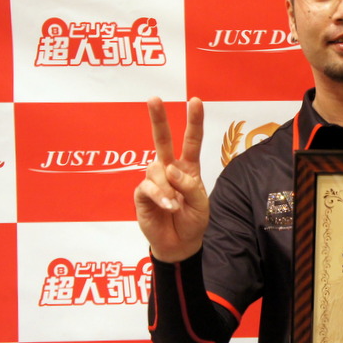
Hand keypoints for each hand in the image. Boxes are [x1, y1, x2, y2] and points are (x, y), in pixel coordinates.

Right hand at [134, 97, 208, 262]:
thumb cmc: (192, 221)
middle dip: (158, 118)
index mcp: (188, 168)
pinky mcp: (142, 194)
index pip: (191, 141)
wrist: (179, 244)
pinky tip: (168, 207)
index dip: (194, 121)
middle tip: (154, 98)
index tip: (195, 100)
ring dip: (168, 188)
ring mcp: (154, 180)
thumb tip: (169, 168)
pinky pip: (148, 187)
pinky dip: (160, 196)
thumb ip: (189, 184)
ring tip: (176, 205)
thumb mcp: (201, 203)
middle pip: (162, 139)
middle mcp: (169, 169)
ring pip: (157, 169)